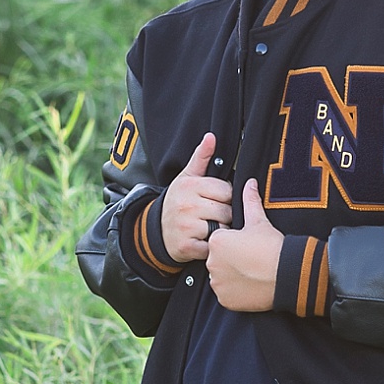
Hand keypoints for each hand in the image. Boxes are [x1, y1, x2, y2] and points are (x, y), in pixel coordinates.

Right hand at [161, 132, 232, 262]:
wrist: (156, 231)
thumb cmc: (178, 202)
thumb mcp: (187, 178)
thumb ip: (201, 157)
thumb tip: (211, 136)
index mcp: (190, 186)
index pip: (226, 191)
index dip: (224, 197)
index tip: (215, 200)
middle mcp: (187, 206)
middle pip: (226, 211)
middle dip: (223, 215)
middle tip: (211, 215)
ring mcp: (187, 227)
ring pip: (222, 229)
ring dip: (220, 231)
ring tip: (208, 227)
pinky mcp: (187, 247)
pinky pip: (213, 246)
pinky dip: (211, 246)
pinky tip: (203, 240)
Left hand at [206, 178, 283, 311]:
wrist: (287, 274)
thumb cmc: (273, 247)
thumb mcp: (260, 221)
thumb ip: (250, 202)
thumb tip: (250, 184)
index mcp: (217, 241)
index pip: (220, 241)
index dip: (235, 243)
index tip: (250, 246)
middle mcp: (212, 262)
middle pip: (219, 259)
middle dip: (232, 259)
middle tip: (252, 259)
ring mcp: (218, 283)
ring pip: (221, 277)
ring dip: (233, 275)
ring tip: (252, 272)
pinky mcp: (225, 300)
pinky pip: (226, 294)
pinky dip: (236, 291)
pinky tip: (251, 284)